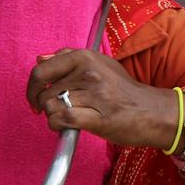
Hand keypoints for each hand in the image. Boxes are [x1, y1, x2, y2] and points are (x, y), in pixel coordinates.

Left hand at [27, 48, 177, 149]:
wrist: (152, 111)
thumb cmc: (123, 91)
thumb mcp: (99, 65)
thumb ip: (68, 59)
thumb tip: (40, 59)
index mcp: (85, 57)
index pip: (41, 70)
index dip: (32, 87)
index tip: (35, 97)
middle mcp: (88, 72)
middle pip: (44, 92)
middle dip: (45, 106)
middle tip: (57, 111)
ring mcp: (94, 94)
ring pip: (51, 107)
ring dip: (53, 117)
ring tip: (67, 118)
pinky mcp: (98, 117)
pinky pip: (61, 120)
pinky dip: (57, 126)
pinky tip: (65, 127)